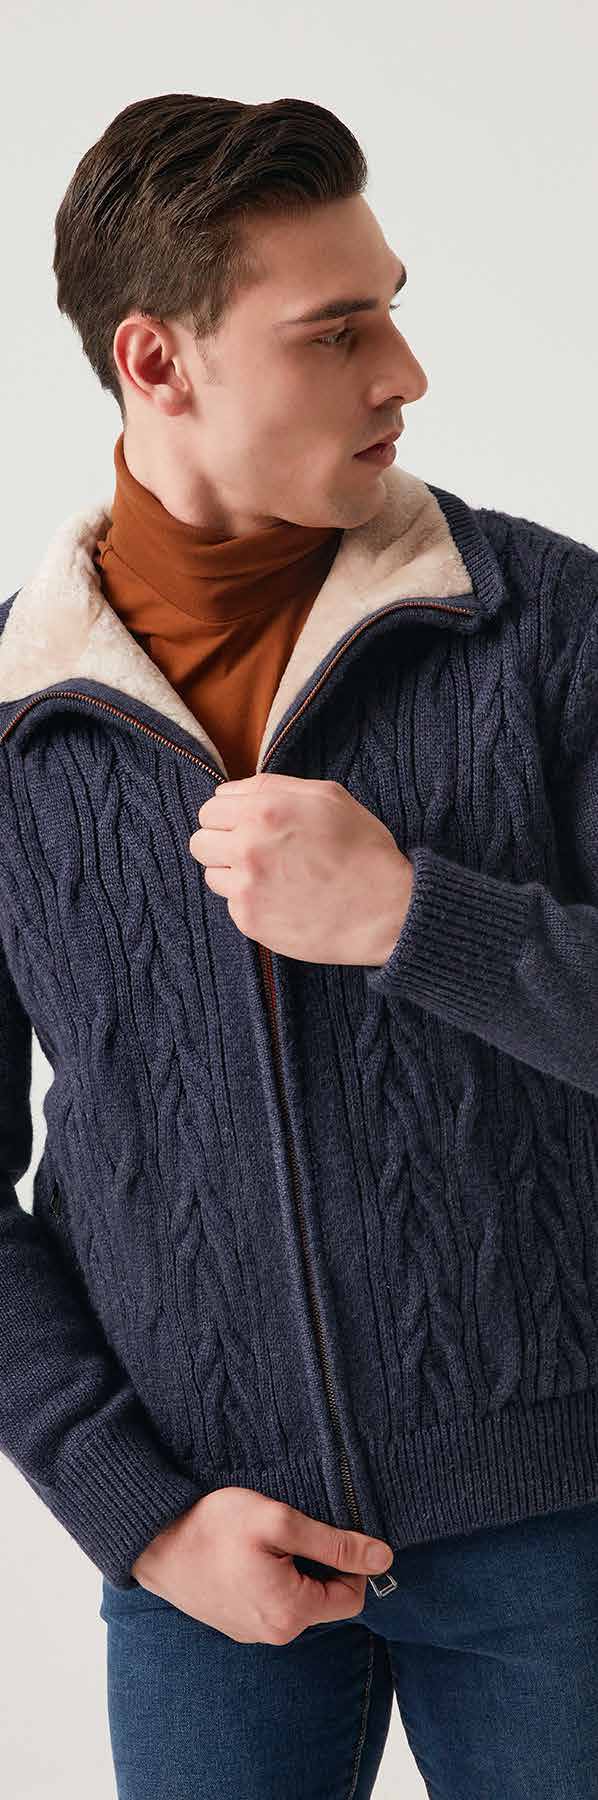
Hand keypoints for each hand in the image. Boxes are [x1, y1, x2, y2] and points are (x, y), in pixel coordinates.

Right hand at [131, 1487, 393, 1643]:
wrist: (153, 1540)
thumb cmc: (215, 1526)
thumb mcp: (280, 1521)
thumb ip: (335, 1542)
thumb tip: (384, 1558)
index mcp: (290, 1613)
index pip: (353, 1596)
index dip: (350, 1562)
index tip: (326, 1532)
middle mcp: (274, 1633)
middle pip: (325, 1600)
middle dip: (319, 1565)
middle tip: (291, 1532)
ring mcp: (250, 1632)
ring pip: (297, 1601)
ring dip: (294, 1571)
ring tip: (265, 1542)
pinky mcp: (233, 1623)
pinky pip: (270, 1604)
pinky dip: (270, 1579)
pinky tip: (247, 1555)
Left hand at [188, 772, 413, 964]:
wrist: (385, 910)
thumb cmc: (363, 849)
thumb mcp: (328, 796)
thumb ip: (273, 786)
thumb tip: (229, 791)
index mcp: (265, 809)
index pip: (210, 808)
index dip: (228, 815)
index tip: (246, 825)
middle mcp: (247, 846)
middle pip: (200, 841)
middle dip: (221, 842)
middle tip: (252, 850)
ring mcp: (246, 886)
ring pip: (211, 874)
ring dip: (233, 873)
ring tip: (271, 876)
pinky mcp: (249, 920)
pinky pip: (232, 904)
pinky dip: (251, 901)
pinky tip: (283, 898)